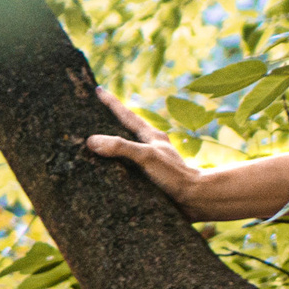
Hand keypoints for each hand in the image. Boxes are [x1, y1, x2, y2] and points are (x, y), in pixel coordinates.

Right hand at [83, 87, 208, 211]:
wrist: (196, 199)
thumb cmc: (174, 175)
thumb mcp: (147, 156)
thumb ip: (121, 147)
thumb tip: (93, 141)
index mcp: (152, 137)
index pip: (127, 115)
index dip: (112, 103)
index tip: (98, 89)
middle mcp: (152, 147)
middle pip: (127, 129)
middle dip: (110, 121)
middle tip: (92, 112)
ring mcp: (152, 162)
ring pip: (128, 149)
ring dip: (112, 146)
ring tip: (93, 143)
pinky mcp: (151, 178)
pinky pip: (129, 169)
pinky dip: (116, 168)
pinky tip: (106, 173)